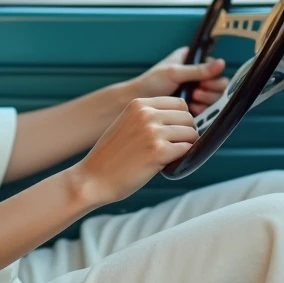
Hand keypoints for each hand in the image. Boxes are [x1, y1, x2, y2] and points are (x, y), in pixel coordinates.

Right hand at [71, 96, 196, 207]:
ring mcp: (153, 132)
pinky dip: (182, 159)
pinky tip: (166, 164)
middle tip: (174, 147)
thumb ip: (149, 117)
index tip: (174, 132)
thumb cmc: (111, 156)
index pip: (179, 103)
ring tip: (169, 156)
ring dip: (186, 146)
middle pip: (188, 117)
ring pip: (190, 133)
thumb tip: (182, 119)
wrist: (93, 179)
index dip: (181, 120)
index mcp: (138, 104)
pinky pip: (187, 150)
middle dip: (186, 133)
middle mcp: (146, 114)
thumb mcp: (127, 124)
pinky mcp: (159, 152)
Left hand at [124, 46, 227, 116]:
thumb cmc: (151, 83)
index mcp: (191, 60)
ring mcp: (195, 91)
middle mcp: (195, 75)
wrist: (136, 102)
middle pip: (218, 83)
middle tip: (197, 92)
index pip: (214, 66)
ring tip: (192, 99)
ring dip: (207, 99)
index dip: (213, 75)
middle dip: (210, 89)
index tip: (202, 82)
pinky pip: (207, 108)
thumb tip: (222, 63)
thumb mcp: (174, 73)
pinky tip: (193, 109)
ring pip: (214, 97)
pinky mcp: (192, 106)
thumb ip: (197, 70)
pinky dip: (203, 109)